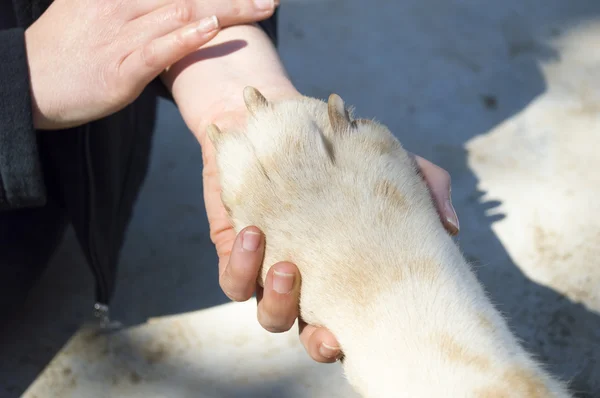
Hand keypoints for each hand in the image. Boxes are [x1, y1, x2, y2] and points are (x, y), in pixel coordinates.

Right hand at [24, 0, 278, 129]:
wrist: (31, 82)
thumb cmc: (70, 51)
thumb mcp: (98, 12)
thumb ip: (137, 8)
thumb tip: (175, 10)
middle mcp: (123, 4)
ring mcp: (122, 34)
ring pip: (182, 12)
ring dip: (226, 8)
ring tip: (261, 5)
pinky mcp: (122, 67)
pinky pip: (158, 49)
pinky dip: (185, 37)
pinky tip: (211, 28)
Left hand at [196, 96, 459, 363]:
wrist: (273, 119)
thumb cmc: (335, 148)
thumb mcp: (384, 162)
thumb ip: (424, 187)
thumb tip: (450, 228)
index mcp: (343, 269)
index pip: (350, 319)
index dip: (351, 338)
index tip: (356, 336)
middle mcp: (307, 279)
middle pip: (309, 332)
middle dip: (318, 341)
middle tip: (327, 332)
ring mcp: (268, 268)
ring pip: (270, 314)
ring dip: (279, 300)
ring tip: (288, 267)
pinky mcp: (234, 249)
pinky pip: (234, 278)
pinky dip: (243, 265)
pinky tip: (255, 232)